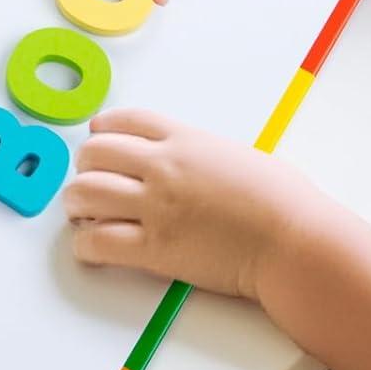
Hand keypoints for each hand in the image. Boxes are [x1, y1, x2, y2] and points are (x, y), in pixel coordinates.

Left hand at [63, 109, 327, 301]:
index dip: (102, 129)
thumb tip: (194, 163)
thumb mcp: (241, 157)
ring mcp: (156, 207)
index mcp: (186, 139)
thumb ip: (205, 155)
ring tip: (83, 215)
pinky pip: (97, 242)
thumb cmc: (284, 201)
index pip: (125, 120)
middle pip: (94, 153)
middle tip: (91, 185)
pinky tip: (92, 248)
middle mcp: (163, 166)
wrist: (294, 241)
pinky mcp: (154, 248)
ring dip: (76, 204)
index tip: (97, 139)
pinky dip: (85, 245)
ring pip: (84, 193)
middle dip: (85, 168)